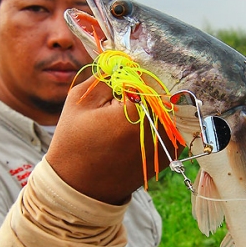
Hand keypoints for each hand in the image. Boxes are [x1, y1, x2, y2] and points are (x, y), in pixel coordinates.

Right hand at [46, 78, 171, 204]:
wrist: (79, 187)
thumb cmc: (74, 142)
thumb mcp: (80, 99)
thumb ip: (106, 74)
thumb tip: (125, 60)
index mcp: (136, 111)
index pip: (149, 75)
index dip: (137, 72)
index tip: (126, 72)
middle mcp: (158, 128)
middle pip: (164, 91)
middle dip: (148, 88)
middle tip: (128, 91)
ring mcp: (168, 143)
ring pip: (170, 108)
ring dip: (156, 104)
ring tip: (130, 108)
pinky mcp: (169, 155)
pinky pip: (171, 126)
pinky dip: (159, 121)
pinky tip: (137, 124)